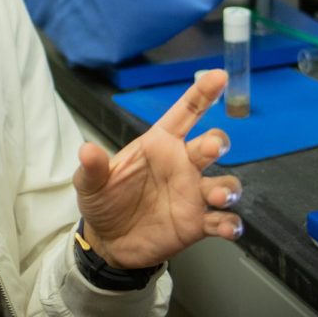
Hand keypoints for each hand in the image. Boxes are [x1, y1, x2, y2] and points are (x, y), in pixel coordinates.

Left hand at [73, 70, 242, 268]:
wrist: (108, 241)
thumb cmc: (104, 201)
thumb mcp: (90, 183)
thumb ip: (92, 167)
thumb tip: (87, 150)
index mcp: (159, 145)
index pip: (185, 113)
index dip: (202, 93)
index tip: (218, 76)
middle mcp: (182, 164)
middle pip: (211, 143)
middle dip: (217, 142)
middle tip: (211, 148)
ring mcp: (192, 194)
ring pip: (224, 182)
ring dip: (227, 188)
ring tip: (218, 197)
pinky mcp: (197, 223)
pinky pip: (223, 221)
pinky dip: (231, 224)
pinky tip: (228, 228)